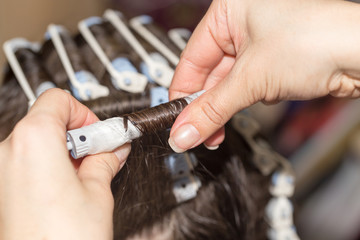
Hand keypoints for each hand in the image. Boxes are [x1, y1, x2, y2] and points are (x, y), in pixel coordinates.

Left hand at [0, 89, 129, 238]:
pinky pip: (30, 161)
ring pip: (39, 140)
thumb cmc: (62, 239)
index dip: (85, 113)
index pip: (59, 99)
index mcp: (34, 140)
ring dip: (68, 150)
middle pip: (49, 118)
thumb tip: (115, 148)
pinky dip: (53, 164)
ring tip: (88, 175)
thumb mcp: (97, 191)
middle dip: (79, 134)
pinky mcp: (4, 187)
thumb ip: (106, 159)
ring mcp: (3, 170)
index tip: (101, 134)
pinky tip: (71, 186)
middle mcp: (10, 151)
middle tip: (101, 155)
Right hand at [168, 0, 359, 152]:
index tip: (177, 121)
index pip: (190, 58)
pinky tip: (245, 110)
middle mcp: (241, 24)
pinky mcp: (274, 62)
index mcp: (228, 11)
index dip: (182, 93)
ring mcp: (258, 44)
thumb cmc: (319, 39)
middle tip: (196, 133)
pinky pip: (247, 86)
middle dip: (204, 107)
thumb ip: (212, 109)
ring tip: (216, 130)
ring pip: (228, 83)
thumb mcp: (251, 78)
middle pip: (208, 74)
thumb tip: (183, 131)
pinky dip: (244, 102)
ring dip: (224, 107)